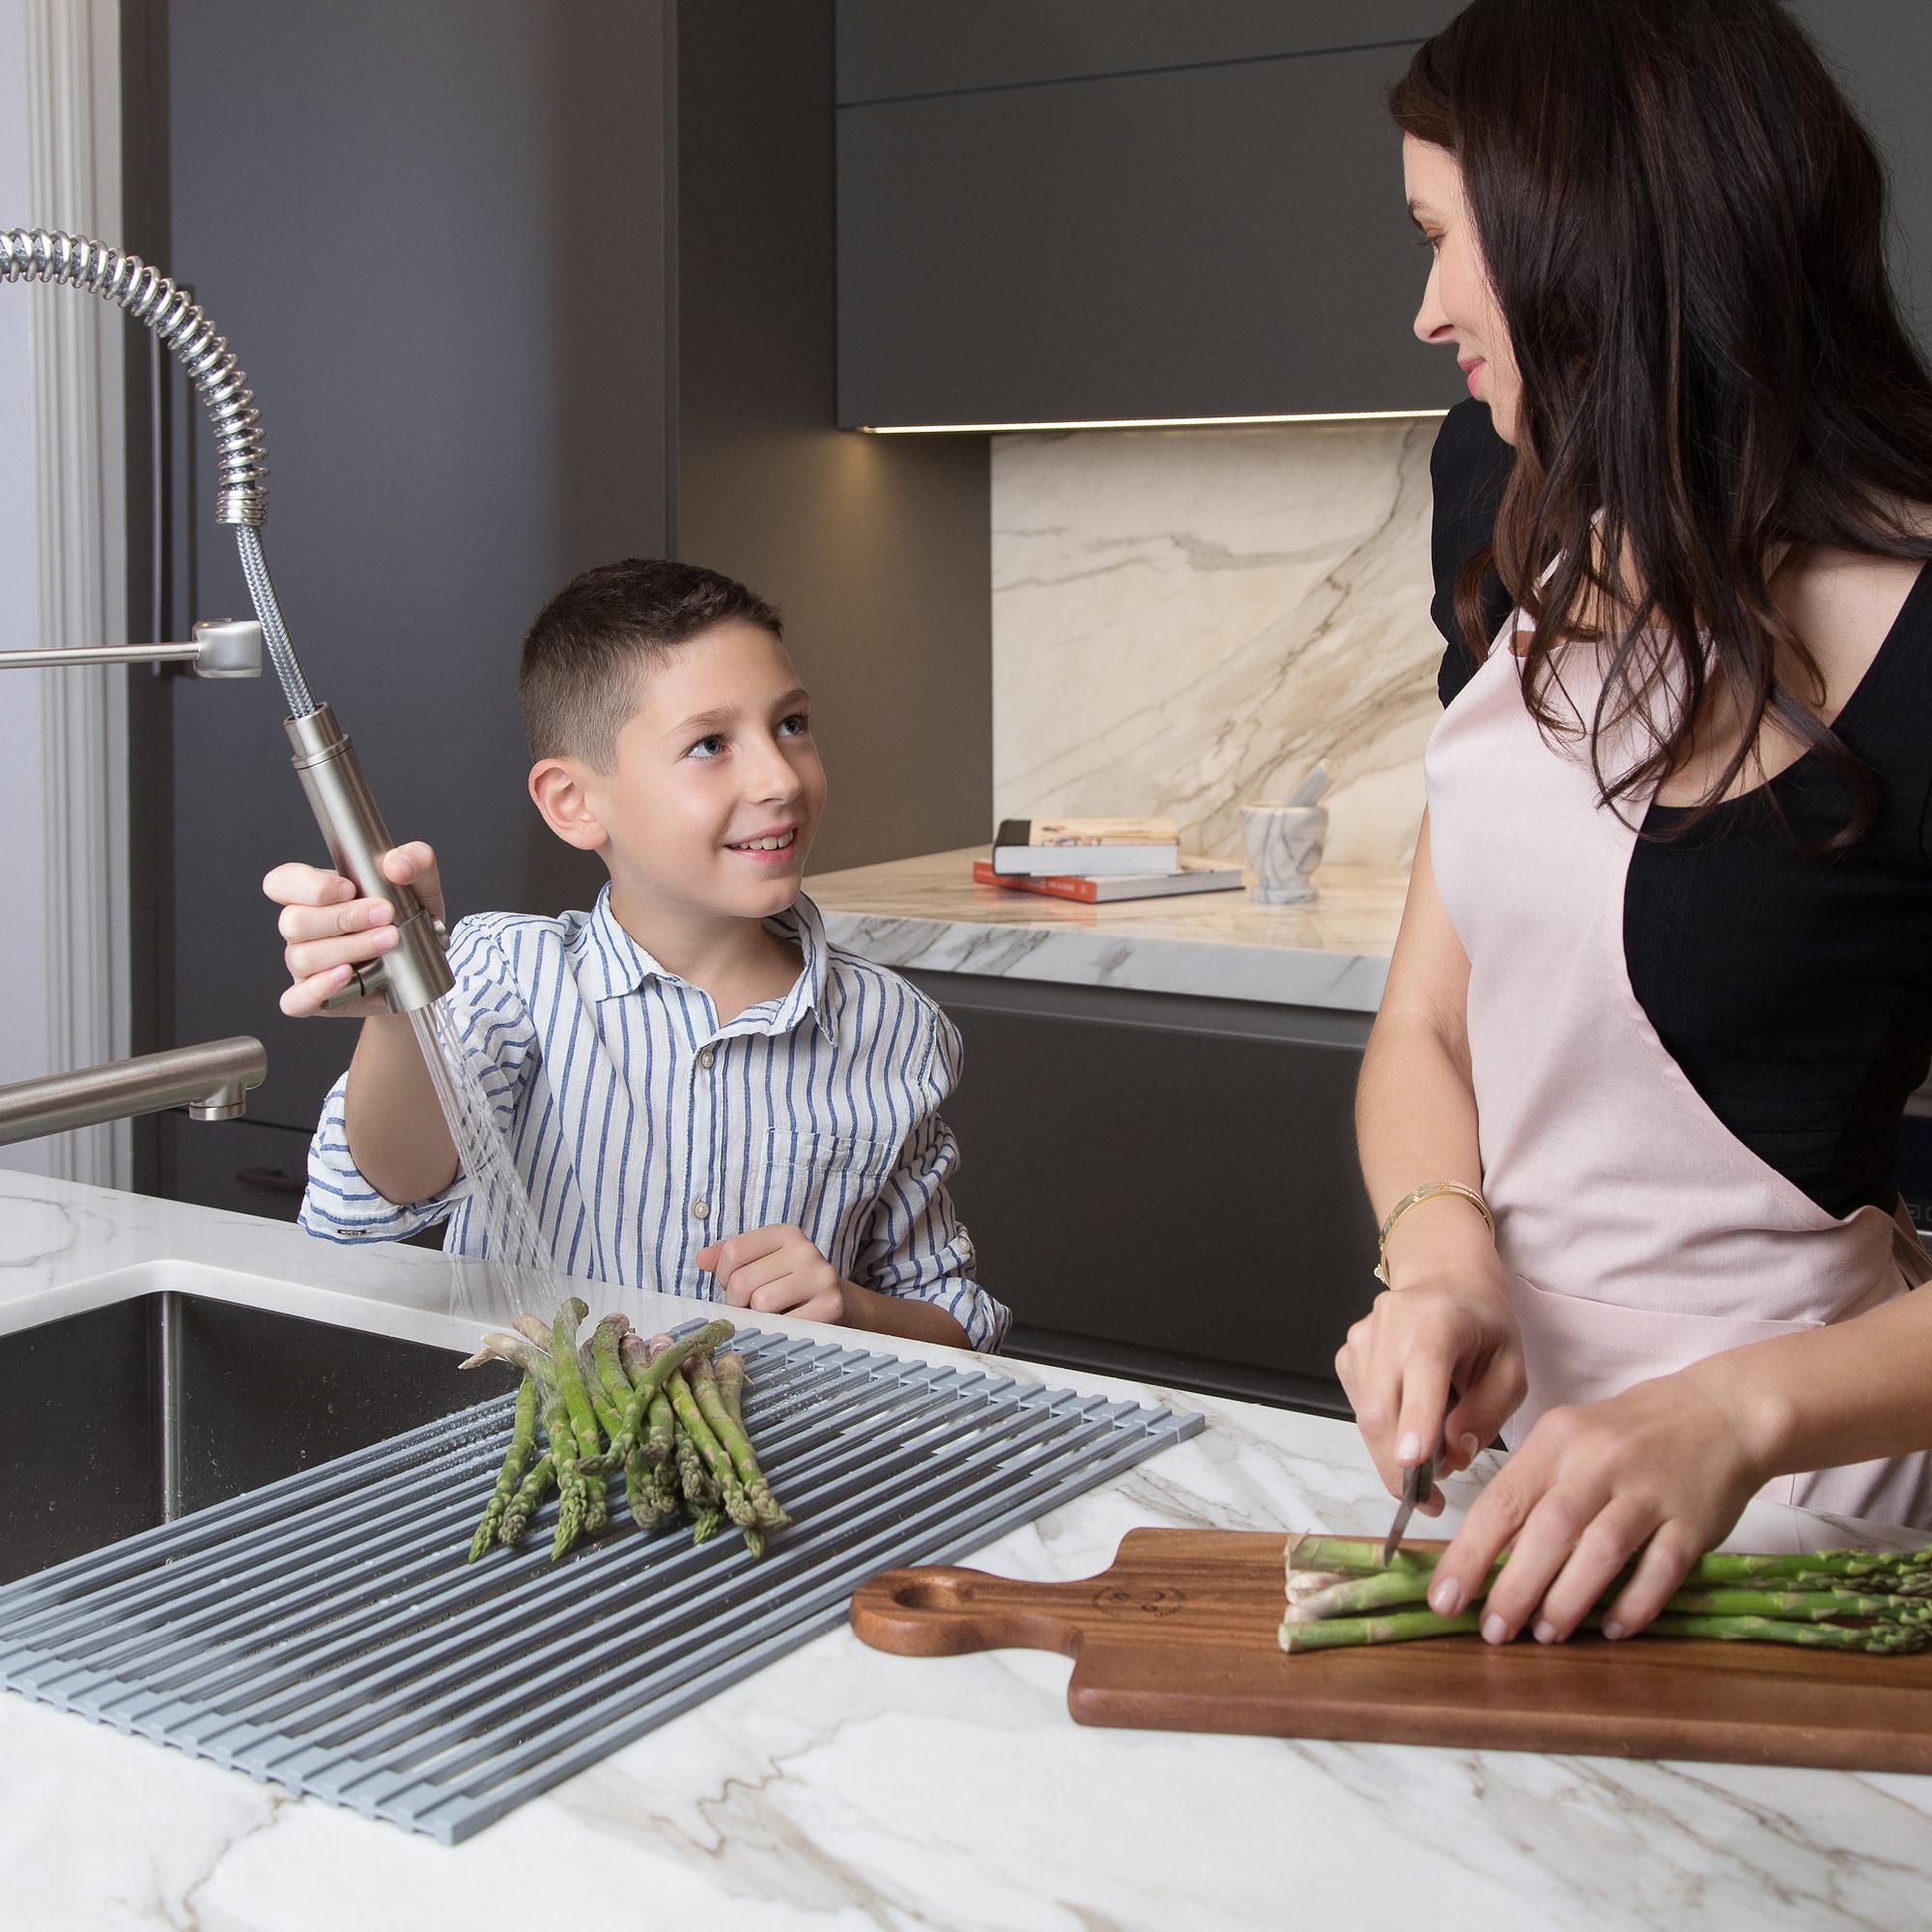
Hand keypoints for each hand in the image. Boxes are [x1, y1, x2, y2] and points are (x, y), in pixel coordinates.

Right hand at [263, 841, 445, 1018]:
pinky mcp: (314, 998)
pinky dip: (319, 988)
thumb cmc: (410, 920)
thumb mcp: (421, 883)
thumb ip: (415, 860)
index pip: (281, 882)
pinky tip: (347, 975)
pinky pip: (296, 999)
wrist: (425, 967)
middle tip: (385, 915)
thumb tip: (395, 865)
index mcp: (315, 895)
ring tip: (388, 941)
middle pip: (294, 921)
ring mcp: (305, 966)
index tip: (349, 889)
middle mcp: (303, 930)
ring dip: (349, 948)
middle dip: (343, 918)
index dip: (308, 886)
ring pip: (302, 957)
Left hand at [697, 1224, 848, 1324]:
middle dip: (738, 1302)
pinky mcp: (830, 1305)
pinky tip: (786, 1323)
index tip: (735, 1284)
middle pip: (743, 1281)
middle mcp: (805, 1250)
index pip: (733, 1251)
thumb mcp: (760, 1261)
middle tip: (751, 1306)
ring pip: (761, 1304)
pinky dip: (777, 1329)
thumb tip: (701, 1259)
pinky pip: (783, 1324)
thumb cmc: (788, 1283)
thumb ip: (728, 1257)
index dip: (724, 1274)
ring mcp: (820, 1277)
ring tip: (770, 1314)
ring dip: (757, 1317)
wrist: (838, 1303)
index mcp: (785, 1233)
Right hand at [1335, 1268, 1526, 1514]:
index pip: (1424, 1369)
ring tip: (1428, 1457)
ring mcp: (1362, 1338)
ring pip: (1367, 1416)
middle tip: (1428, 1501)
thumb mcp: (1511, 1368)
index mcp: (1439, 1319)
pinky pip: (1361, 1409)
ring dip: (1392, 1453)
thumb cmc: (1484, 1327)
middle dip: (1399, 1465)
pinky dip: (1383, 1432)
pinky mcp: (1347, 1355)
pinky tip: (1409, 1420)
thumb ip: (1487, 1413)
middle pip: (1382, 1406)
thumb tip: (1454, 1456)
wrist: (1445, 1283)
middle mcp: (1391, 1323)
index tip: (1413, 1463)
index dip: (1417, 1418)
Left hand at [1422, 1364, 1769, 1643]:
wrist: (1718, 1412)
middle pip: (1549, 1530)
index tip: (1445, 1599)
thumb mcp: (1568, 1441)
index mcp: (1557, 1441)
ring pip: (1601, 1551)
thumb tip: (1484, 1555)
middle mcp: (1600, 1462)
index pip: (1502, 1500)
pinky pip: (1661, 1570)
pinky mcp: (1693, 1522)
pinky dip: (1633, 1604)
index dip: (1469, 1554)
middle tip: (1493, 1631)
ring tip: (1544, 1634)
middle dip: (1514, 1588)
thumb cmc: (1625, 1435)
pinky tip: (1612, 1628)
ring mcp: (1649, 1491)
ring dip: (1568, 1600)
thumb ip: (1531, 1490)